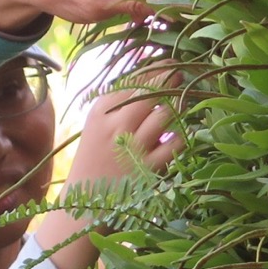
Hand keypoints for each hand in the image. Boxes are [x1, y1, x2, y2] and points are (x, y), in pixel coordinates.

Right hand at [34, 80, 180, 268]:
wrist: (83, 205)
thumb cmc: (94, 159)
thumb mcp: (98, 124)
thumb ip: (120, 99)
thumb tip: (150, 69)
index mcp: (101, 109)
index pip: (136, 77)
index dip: (159, 67)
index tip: (171, 63)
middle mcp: (115, 124)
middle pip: (154, 90)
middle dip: (173, 79)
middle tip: (182, 75)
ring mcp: (133, 147)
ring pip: (168, 113)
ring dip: (180, 104)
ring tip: (182, 102)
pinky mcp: (148, 169)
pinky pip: (178, 142)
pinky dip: (184, 135)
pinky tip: (183, 133)